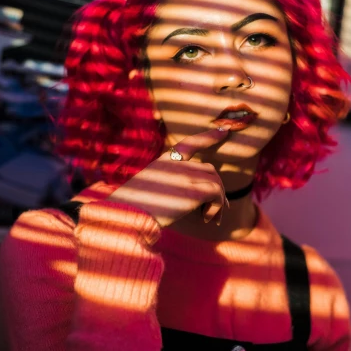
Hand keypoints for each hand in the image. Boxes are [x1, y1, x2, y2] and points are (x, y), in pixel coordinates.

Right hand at [106, 127, 230, 227]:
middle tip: (215, 211)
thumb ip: (169, 186)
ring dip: (218, 202)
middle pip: (209, 169)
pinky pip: (216, 193)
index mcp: (164, 161)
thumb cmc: (133, 208)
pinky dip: (216, 207)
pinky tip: (207, 219)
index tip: (224, 130)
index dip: (208, 136)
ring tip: (211, 219)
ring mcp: (185, 174)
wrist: (126, 215)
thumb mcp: (148, 189)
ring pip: (216, 181)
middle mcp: (176, 164)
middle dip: (217, 189)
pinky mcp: (193, 189)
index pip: (190, 143)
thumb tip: (194, 198)